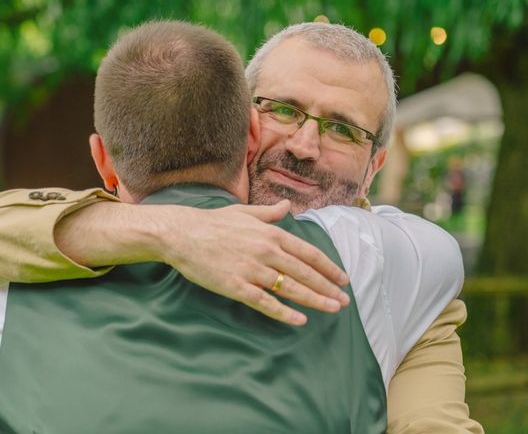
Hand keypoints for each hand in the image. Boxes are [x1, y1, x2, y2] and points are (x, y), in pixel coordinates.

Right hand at [162, 200, 349, 325]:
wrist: (182, 234)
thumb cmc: (213, 222)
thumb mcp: (244, 212)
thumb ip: (269, 213)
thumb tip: (287, 207)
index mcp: (271, 233)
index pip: (308, 253)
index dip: (329, 267)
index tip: (342, 278)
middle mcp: (267, 251)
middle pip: (305, 273)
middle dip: (328, 287)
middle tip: (344, 300)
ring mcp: (253, 270)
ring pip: (291, 289)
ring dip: (315, 300)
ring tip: (332, 309)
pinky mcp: (237, 286)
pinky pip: (266, 303)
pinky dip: (284, 313)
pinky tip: (300, 320)